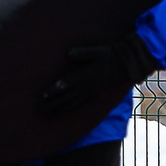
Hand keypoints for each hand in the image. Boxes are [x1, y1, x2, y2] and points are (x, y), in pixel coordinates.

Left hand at [38, 35, 161, 116]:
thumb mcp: (96, 51)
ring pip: (72, 103)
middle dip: (52, 104)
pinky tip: (63, 112)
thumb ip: (82, 53)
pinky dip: (70, 109)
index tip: (42, 96)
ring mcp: (90, 92)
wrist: (126, 66)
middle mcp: (86, 87)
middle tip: (39, 110)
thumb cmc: (110, 55)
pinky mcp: (94, 95)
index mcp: (84, 76)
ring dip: (59, 110)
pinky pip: (80, 104)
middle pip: (65, 98)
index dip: (53, 91)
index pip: (65, 85)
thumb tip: (68, 53)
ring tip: (47, 114)